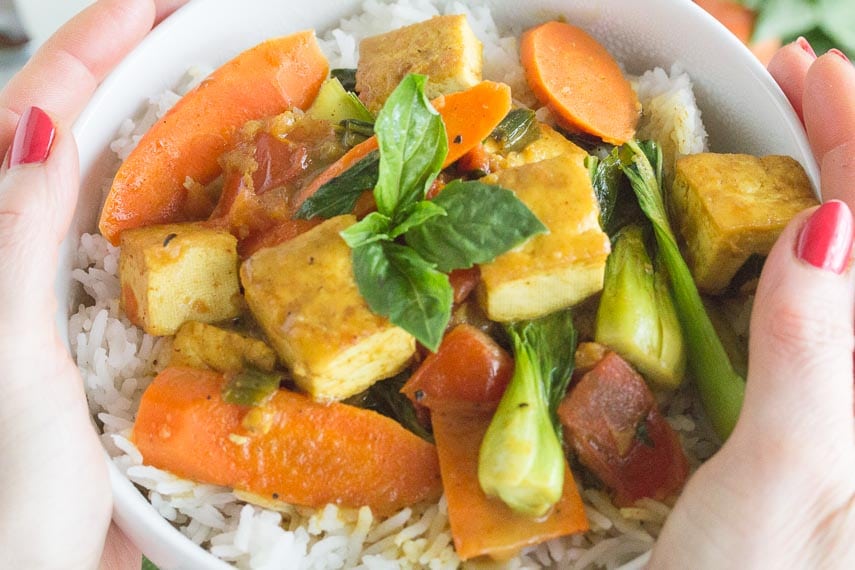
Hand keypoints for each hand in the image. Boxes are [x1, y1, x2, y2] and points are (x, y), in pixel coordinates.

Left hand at [0, 1, 187, 567]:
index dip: (94, 48)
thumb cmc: (9, 497)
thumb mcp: (7, 362)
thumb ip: (12, 248)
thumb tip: (36, 132)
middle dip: (133, 64)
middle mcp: (33, 251)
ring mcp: (79, 288)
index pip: (41, 117)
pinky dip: (188, 203)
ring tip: (217, 76)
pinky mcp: (118, 328)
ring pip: (121, 181)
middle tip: (194, 17)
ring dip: (167, 123)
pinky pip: (154, 245)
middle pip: (82, 132)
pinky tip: (221, 185)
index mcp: (0, 244)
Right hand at [649, 43, 854, 567]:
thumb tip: (830, 227)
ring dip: (822, 190)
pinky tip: (767, 238)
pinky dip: (793, 256)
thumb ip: (814, 365)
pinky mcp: (812, 428)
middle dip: (847, 148)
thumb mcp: (778, 493)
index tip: (802, 69)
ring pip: (846, 273)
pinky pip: (815, 316)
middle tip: (794, 78)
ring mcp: (847, 410)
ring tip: (791, 134)